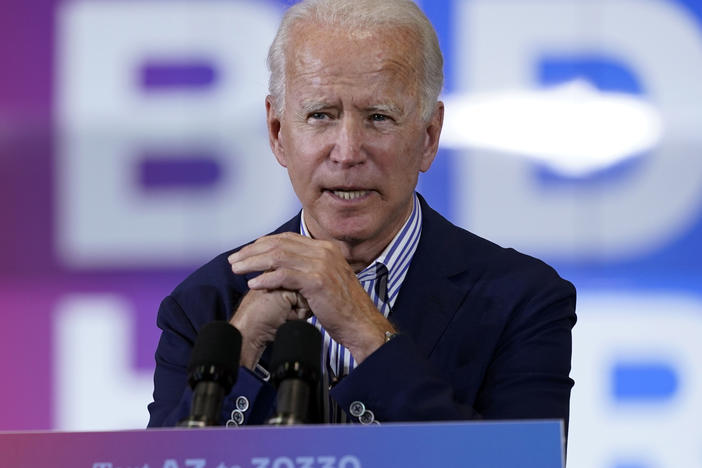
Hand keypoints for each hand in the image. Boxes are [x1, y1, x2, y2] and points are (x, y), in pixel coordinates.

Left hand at [228, 232, 393, 363]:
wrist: (361, 324)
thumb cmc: (343, 307)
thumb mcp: (327, 279)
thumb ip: (309, 268)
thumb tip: (286, 266)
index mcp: (325, 248)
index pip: (287, 238)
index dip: (262, 244)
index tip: (245, 252)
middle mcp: (324, 252)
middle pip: (279, 244)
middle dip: (252, 251)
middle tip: (234, 260)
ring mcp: (321, 265)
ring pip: (278, 257)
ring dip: (253, 263)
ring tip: (237, 269)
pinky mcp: (317, 282)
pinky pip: (284, 276)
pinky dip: (266, 279)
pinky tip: (253, 284)